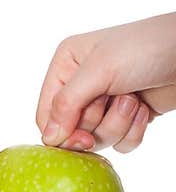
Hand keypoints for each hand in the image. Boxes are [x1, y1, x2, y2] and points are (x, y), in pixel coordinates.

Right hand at [36, 12, 175, 151]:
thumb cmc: (146, 48)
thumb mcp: (99, 70)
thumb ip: (67, 104)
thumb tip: (48, 138)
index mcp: (66, 65)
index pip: (46, 114)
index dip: (61, 132)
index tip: (83, 138)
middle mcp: (81, 84)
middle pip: (72, 130)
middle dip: (98, 121)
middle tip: (116, 99)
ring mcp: (105, 101)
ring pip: (97, 139)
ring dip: (119, 124)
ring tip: (134, 99)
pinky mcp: (126, 117)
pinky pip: (119, 143)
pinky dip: (133, 131)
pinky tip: (145, 110)